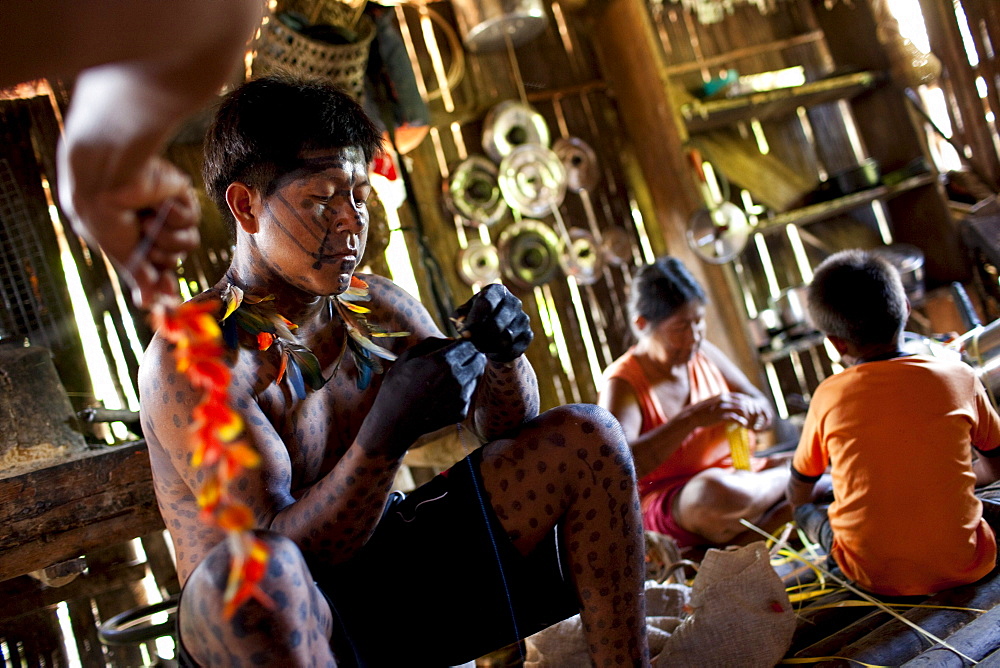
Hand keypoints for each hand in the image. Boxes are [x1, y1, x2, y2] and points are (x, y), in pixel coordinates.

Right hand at [59, 154, 200, 308]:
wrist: (109, 177)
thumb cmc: (104, 214)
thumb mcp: (119, 252)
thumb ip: (137, 276)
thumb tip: (147, 304)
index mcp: (127, 237)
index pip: (152, 268)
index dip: (163, 283)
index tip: (170, 299)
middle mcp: (147, 226)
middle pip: (173, 259)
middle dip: (164, 259)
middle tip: (148, 249)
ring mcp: (165, 212)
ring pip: (187, 244)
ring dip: (167, 239)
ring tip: (147, 222)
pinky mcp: (180, 197)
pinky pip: (191, 222)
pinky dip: (174, 218)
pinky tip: (158, 204)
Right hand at [366, 337, 486, 454]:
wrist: (395, 422)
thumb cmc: (396, 388)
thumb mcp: (406, 358)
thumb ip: (430, 344)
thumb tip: (449, 339)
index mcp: (443, 360)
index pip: (469, 344)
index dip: (464, 344)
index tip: (459, 347)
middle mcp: (457, 377)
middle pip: (478, 360)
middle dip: (471, 357)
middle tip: (459, 361)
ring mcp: (461, 396)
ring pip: (475, 377)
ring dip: (467, 375)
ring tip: (446, 381)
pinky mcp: (462, 411)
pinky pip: (468, 395)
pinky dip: (460, 393)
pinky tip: (443, 397)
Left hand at [452, 283, 531, 363]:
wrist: (495, 334)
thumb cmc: (475, 320)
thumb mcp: (463, 315)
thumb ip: (459, 318)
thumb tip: (464, 328)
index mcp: (497, 291)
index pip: (486, 304)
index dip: (474, 321)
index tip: (465, 334)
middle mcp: (514, 302)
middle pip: (496, 325)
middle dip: (480, 338)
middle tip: (472, 343)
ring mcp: (523, 318)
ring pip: (505, 339)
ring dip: (490, 347)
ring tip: (480, 346)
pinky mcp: (528, 334)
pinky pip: (513, 350)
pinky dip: (500, 354)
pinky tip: (492, 351)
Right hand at [683, 392, 771, 430]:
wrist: (692, 416)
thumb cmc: (704, 411)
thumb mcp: (716, 403)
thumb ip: (725, 402)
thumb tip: (735, 406)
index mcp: (724, 396)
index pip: (743, 397)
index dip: (750, 405)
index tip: (751, 413)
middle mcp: (725, 399)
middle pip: (745, 403)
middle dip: (751, 412)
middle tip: (753, 420)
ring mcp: (722, 407)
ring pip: (742, 409)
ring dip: (748, 417)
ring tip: (749, 423)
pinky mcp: (720, 415)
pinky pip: (735, 417)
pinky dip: (741, 421)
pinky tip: (743, 425)